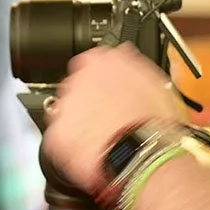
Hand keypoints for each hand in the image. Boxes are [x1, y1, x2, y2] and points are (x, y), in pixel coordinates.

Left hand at [43, 44, 182, 194]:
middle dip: (89, 104)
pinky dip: (74, 148)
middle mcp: (77, 80)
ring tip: (104, 140)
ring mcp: (65, 108)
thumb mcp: (151, 79)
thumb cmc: (153, 119)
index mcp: (100, 61)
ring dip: (81, 125)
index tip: (108, 93)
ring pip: (68, 115)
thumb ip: (129, 65)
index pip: (91, 63)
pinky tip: (95, 152)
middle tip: (109, 119)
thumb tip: (125, 57)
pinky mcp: (57, 135)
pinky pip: (62, 140)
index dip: (101, 83)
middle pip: (77, 90)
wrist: (143, 151)